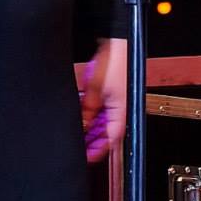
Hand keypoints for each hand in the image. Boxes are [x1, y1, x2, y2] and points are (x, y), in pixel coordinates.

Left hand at [80, 37, 127, 162]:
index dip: (98, 150)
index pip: (111, 139)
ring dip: (91, 128)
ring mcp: (117, 102)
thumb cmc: (115, 61)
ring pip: (103, 123)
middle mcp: (121, 109)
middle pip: (106, 133)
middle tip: (78, 145)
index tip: (86, 156)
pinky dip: (92, 115)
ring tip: (78, 132)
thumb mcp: (95, 87)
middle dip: (92, 140)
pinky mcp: (113, 95)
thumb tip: (83, 124)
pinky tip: (83, 116)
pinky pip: (102, 111)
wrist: (119, 43)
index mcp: (122, 111)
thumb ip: (88, 107)